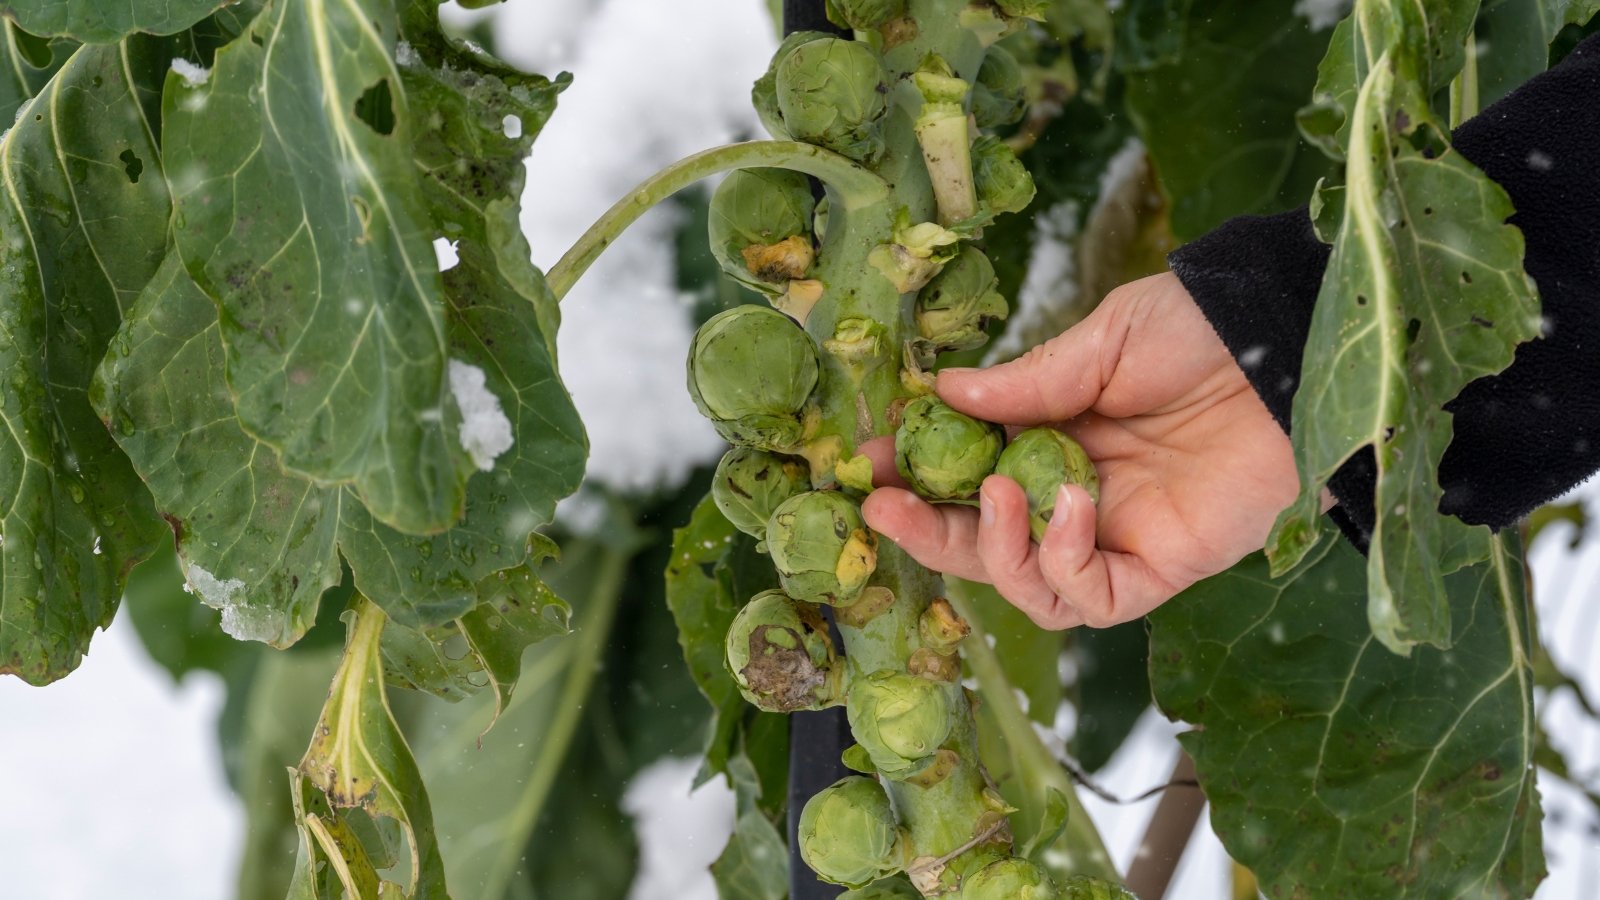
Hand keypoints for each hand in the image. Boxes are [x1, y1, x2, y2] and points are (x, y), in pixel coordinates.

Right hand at [860, 272, 1303, 628]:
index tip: (866, 458)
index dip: (916, 475)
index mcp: (1054, 440)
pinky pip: (1095, 597)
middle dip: (927, 531)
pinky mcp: (1164, 568)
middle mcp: (1076, 497)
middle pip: (985, 543)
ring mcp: (1118, 537)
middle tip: (880, 506)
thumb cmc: (1199, 331)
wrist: (1285, 344)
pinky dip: (1065, 561)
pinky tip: (1067, 504)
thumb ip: (1025, 383)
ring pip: (1031, 587)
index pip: (968, 476)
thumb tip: (940, 395)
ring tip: (991, 493)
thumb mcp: (1100, 343)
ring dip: (994, 551)